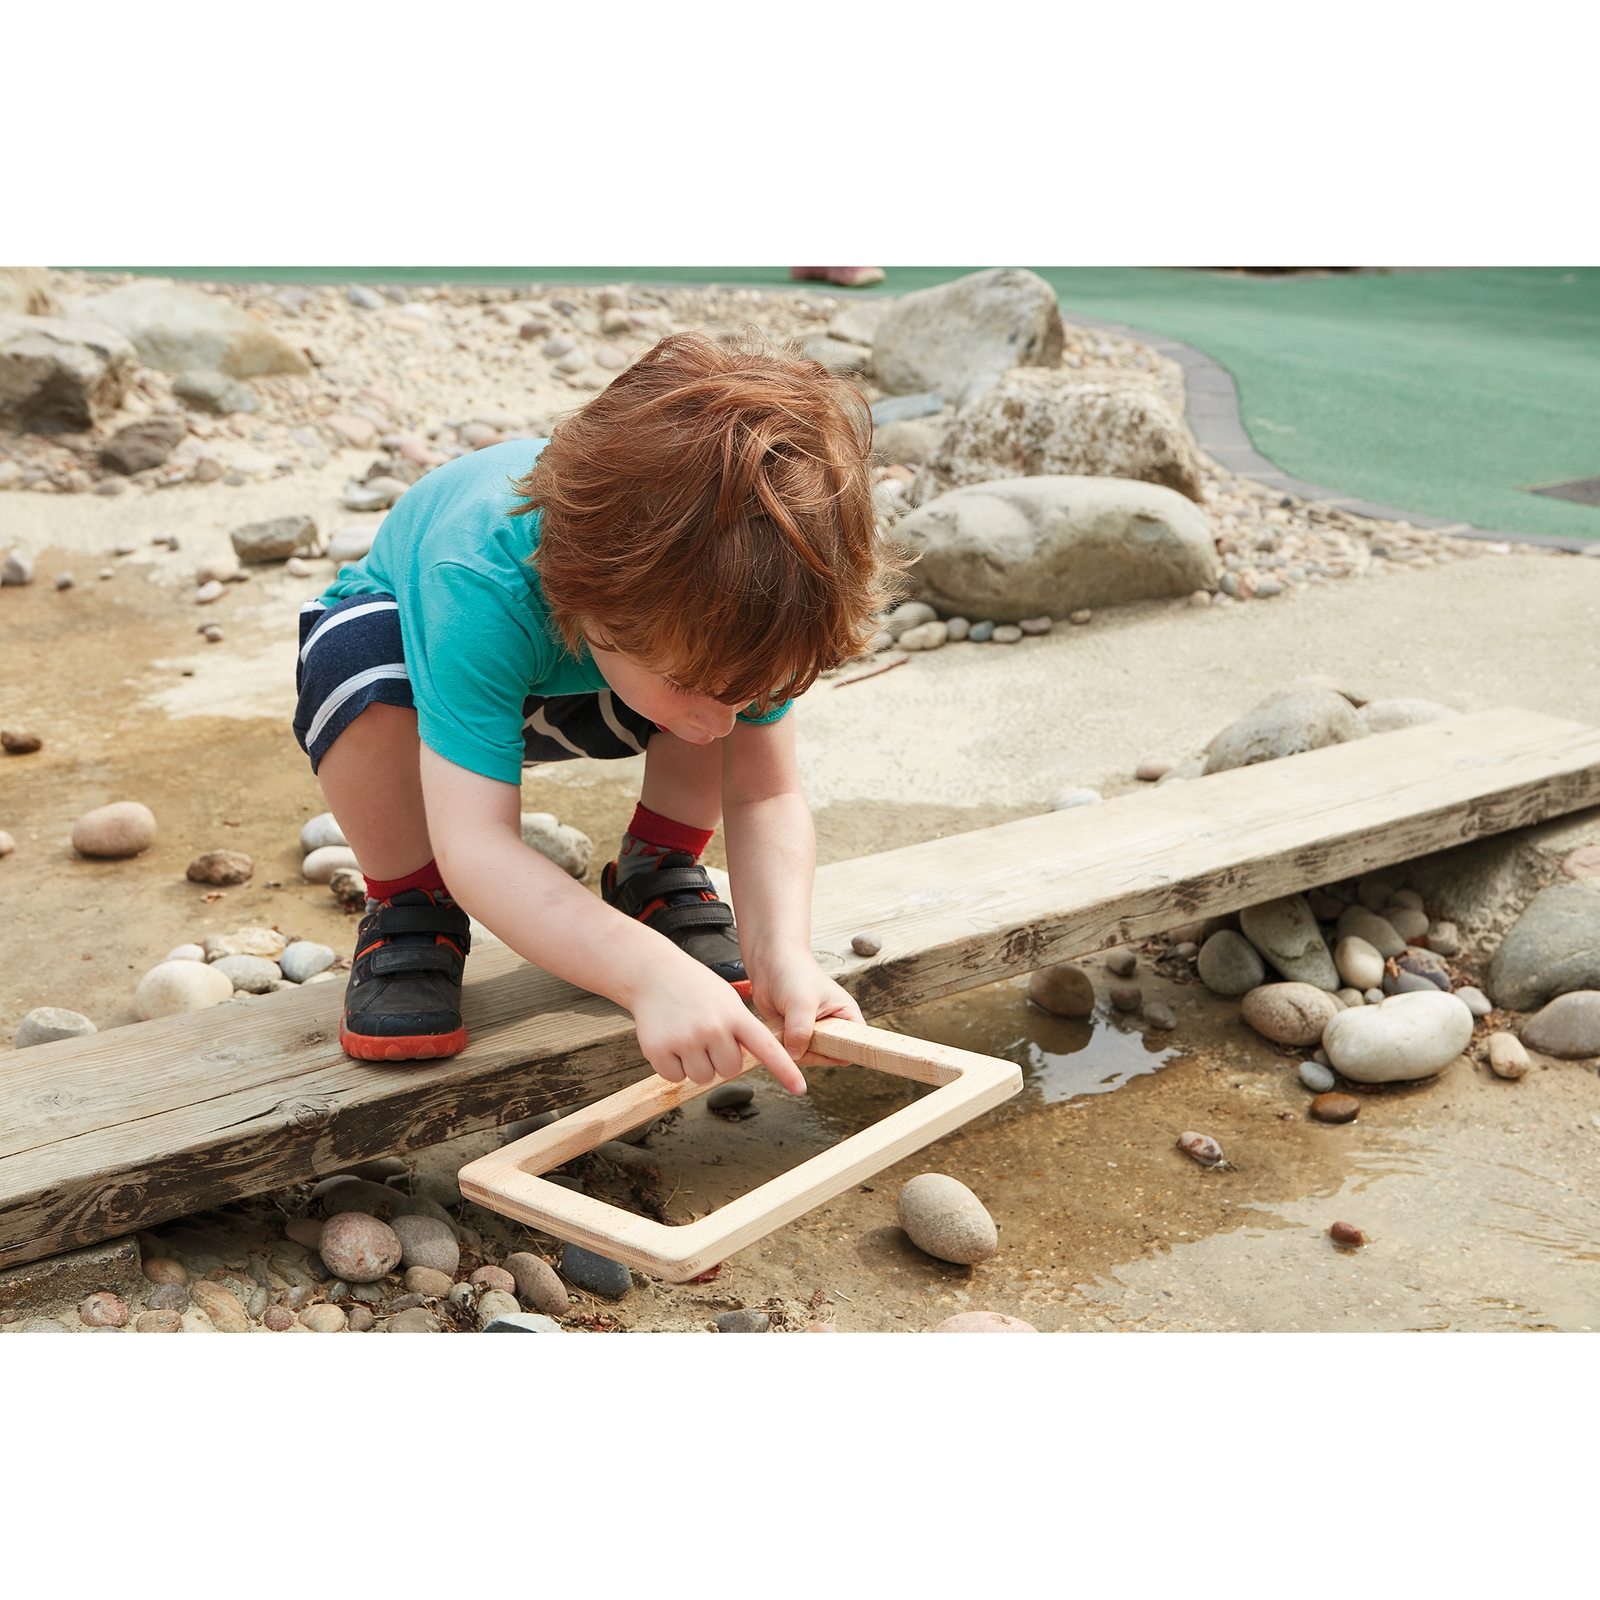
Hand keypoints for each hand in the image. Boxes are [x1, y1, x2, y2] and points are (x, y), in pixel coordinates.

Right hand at [629, 953, 808, 1095]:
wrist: (653, 973)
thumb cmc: (694, 987)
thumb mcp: (728, 999)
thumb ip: (741, 1028)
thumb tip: (752, 1058)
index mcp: (735, 1015)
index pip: (766, 1048)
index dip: (785, 1070)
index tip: (800, 1088)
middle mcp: (713, 1028)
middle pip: (730, 1071)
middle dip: (720, 1059)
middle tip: (706, 1035)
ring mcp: (686, 1040)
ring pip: (703, 1077)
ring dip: (696, 1064)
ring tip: (687, 1035)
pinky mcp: (659, 1050)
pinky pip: (676, 1077)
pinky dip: (673, 1066)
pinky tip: (670, 1041)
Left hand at [748, 950, 864, 1067]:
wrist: (771, 962)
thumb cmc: (795, 973)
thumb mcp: (801, 1003)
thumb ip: (802, 1031)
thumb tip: (795, 1055)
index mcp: (846, 1015)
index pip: (855, 1045)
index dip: (844, 1051)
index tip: (824, 1048)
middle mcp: (832, 1026)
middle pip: (829, 1055)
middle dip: (811, 1052)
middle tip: (797, 1035)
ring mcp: (813, 1032)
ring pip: (808, 1057)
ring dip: (793, 1049)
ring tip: (785, 1026)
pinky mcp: (795, 1035)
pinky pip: (792, 1053)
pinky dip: (783, 1047)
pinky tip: (778, 1029)